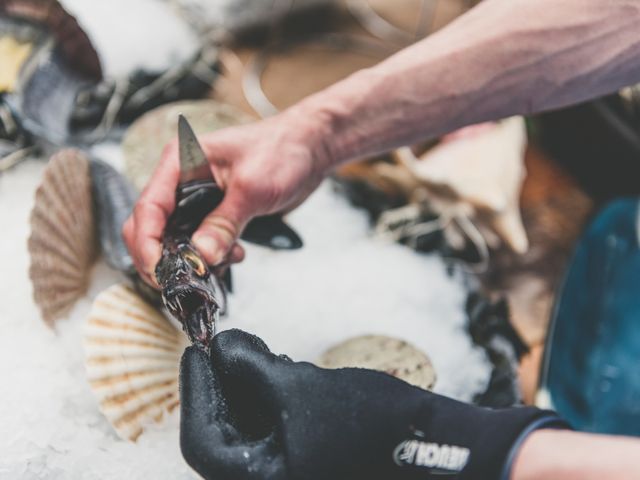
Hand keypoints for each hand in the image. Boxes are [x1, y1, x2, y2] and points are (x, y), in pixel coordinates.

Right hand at [123, 107, 332, 285]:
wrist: (309, 149)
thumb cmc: (282, 151)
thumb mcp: (252, 188)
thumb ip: (224, 223)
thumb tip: (201, 256)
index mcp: (181, 161)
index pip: (148, 207)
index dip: (147, 243)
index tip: (159, 270)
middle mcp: (181, 180)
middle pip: (149, 226)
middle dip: (158, 257)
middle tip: (177, 281)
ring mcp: (195, 198)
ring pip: (171, 238)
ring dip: (187, 259)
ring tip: (217, 264)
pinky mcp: (212, 213)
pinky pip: (196, 242)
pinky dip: (208, 256)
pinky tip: (233, 255)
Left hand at [179, 329, 563, 479]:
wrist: (437, 443)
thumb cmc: (371, 426)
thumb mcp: (300, 389)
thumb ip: (252, 367)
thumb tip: (220, 346)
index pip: (202, 440)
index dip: (195, 391)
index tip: (195, 351)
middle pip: (226, 432)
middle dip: (223, 384)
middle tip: (224, 345)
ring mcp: (293, 470)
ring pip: (251, 427)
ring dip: (248, 386)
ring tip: (253, 350)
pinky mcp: (311, 456)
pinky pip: (276, 427)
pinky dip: (272, 395)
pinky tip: (280, 367)